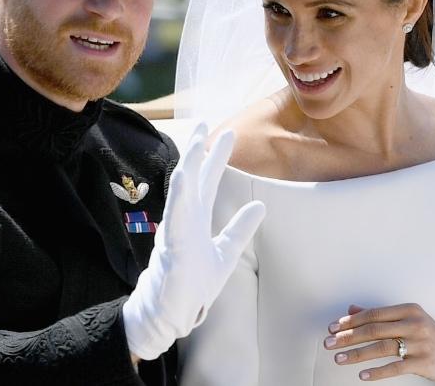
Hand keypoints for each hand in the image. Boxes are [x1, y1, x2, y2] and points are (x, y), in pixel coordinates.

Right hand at [122, 124, 265, 359]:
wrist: (174, 312)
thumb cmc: (194, 284)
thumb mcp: (227, 253)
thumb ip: (240, 229)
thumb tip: (260, 205)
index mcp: (197, 219)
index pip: (207, 181)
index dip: (216, 157)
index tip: (227, 133)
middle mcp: (185, 218)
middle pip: (193, 177)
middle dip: (199, 149)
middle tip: (205, 121)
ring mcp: (177, 230)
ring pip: (182, 190)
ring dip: (188, 164)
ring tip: (196, 140)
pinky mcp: (174, 245)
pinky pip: (176, 215)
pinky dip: (180, 194)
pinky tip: (184, 174)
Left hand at [325, 303, 434, 383]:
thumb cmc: (429, 337)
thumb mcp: (408, 320)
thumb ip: (380, 315)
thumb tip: (351, 309)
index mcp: (409, 310)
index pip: (374, 314)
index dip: (351, 321)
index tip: (333, 327)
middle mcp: (414, 324)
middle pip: (374, 329)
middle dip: (348, 337)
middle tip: (329, 343)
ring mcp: (419, 343)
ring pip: (381, 347)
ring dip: (356, 354)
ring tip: (339, 359)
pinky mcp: (423, 362)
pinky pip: (395, 367)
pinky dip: (377, 372)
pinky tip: (362, 375)